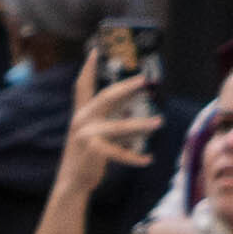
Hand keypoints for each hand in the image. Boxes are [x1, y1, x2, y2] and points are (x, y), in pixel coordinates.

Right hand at [61, 44, 159, 183]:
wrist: (72, 182)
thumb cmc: (87, 157)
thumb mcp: (95, 134)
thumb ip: (110, 119)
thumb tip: (135, 106)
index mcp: (81, 114)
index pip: (82, 86)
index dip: (87, 68)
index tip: (94, 51)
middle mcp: (81, 121)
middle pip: (106, 97)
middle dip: (127, 87)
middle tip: (145, 80)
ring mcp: (86, 135)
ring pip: (120, 126)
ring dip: (142, 125)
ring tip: (160, 122)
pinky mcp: (94, 151)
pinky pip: (121, 152)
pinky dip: (135, 158)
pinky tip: (148, 160)